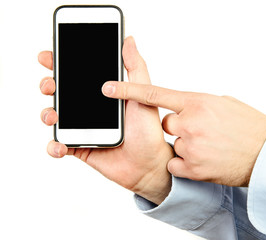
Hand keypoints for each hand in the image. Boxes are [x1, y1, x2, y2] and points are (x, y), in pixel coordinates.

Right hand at [38, 37, 173, 204]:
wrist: (150, 164)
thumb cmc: (149, 131)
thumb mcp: (144, 95)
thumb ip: (135, 68)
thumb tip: (129, 40)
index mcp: (104, 94)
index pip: (78, 74)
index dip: (61, 64)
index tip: (49, 57)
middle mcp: (91, 109)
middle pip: (61, 92)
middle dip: (49, 85)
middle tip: (51, 85)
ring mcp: (84, 128)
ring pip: (56, 116)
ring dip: (47, 113)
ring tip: (53, 115)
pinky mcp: (80, 147)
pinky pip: (60, 145)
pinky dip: (54, 146)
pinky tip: (61, 145)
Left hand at [101, 82, 265, 186]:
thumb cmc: (249, 127)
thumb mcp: (225, 103)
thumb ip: (199, 103)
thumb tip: (185, 105)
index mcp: (197, 102)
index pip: (154, 92)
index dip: (128, 89)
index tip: (108, 88)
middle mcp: (190, 122)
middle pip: (166, 123)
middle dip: (179, 127)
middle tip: (201, 131)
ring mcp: (190, 146)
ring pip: (174, 144)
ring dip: (187, 145)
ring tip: (210, 147)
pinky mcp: (192, 168)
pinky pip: (176, 163)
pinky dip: (187, 163)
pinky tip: (205, 160)